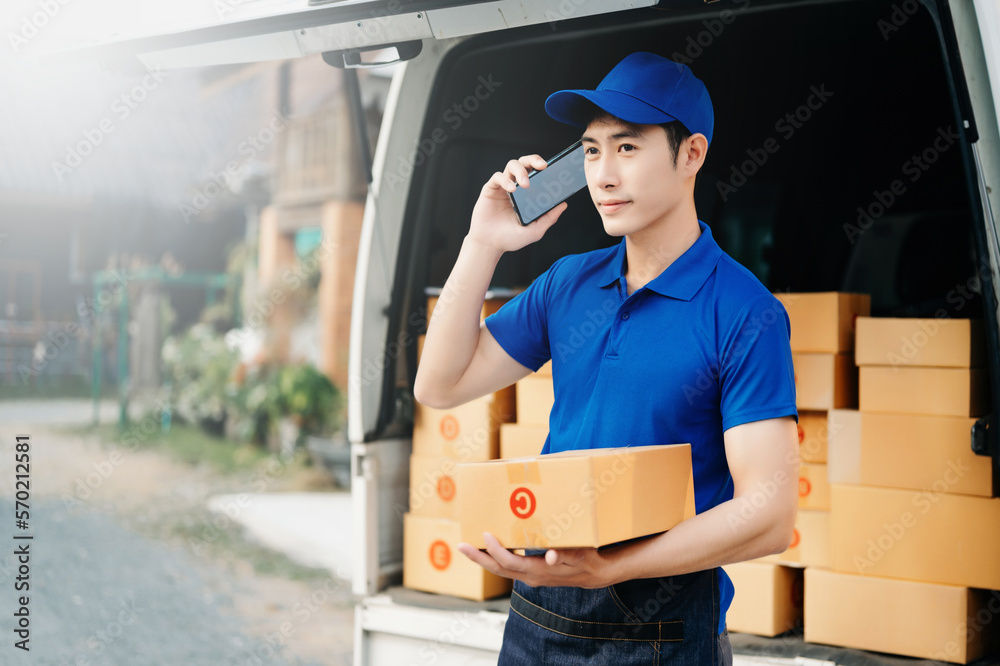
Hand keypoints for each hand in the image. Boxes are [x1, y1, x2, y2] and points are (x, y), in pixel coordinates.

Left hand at [456, 532, 616, 588]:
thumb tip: (551, 556)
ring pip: (500, 570)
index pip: (510, 563)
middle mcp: (530, 577)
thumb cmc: (585, 560)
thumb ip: (566, 555)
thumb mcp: (580, 555)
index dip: (496, 550)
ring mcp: (529, 577)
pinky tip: (487, 549)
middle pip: (498, 569)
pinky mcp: (530, 573)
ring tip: (467, 547)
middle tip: (461, 545)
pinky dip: (495, 559)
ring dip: (483, 559)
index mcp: (538, 571)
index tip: (487, 535)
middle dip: (478, 558)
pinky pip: (507, 568)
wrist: (593, 575)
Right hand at [467, 155, 567, 253]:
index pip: (537, 174)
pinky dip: (505, 180)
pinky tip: (511, 189)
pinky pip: (498, 176)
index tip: (555, 168)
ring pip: (512, 165)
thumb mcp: (535, 230)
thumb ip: (549, 218)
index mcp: (528, 194)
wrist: (490, 245)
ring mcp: (503, 187)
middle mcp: (517, 187)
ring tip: (525, 184)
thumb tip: (564, 205)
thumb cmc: (510, 238)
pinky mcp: (491, 189)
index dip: (545, 168)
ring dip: (521, 170)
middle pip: (525, 163)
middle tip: (543, 166)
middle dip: (534, 159)